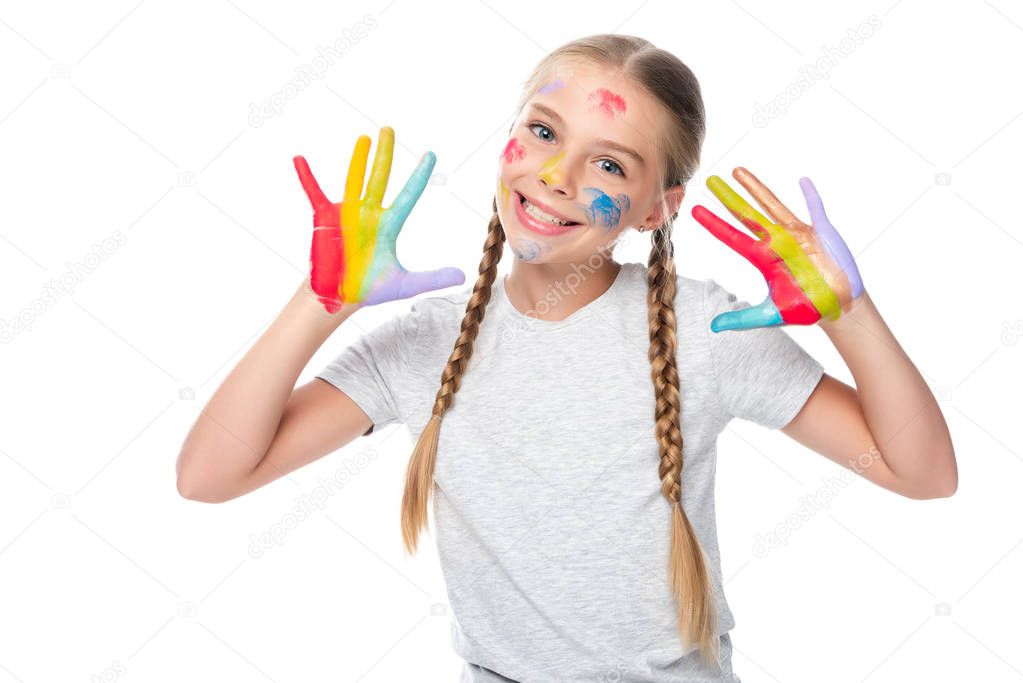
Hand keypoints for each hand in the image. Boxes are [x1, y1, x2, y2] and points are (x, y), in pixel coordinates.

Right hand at [294, 126, 464, 312]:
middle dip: (385, 154)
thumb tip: (463, 277)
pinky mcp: (324, 219)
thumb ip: (432, 278)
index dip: (419, 175)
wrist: (337, 298)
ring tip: (365, 138)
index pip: (408, 195)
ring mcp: (346, 214)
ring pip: (354, 179)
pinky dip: (307, 177)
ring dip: (358, 159)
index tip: (430, 154)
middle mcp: (368, 214)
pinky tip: (300, 159)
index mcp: (388, 225)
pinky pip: (314, 193)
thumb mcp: (406, 285)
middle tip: (389, 129)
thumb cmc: (369, 289)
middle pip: (380, 177)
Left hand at [691, 167, 863, 331]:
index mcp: (764, 259)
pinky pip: (816, 210)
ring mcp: (799, 235)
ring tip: (737, 171)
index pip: (733, 238)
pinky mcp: (822, 233)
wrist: (838, 307)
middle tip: (710, 180)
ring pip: (773, 205)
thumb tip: (713, 327)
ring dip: (757, 188)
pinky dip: (811, 197)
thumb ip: (742, 320)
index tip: (695, 211)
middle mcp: (777, 242)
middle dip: (729, 198)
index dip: (715, 225)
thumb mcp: (771, 316)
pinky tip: (802, 182)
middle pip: (747, 215)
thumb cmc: (806, 308)